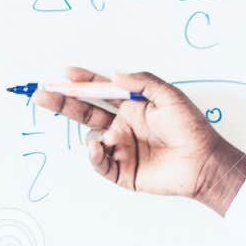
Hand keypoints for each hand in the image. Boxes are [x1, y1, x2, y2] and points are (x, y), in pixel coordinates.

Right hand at [32, 67, 245, 213]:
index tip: (66, 74)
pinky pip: (99, 162)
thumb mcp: (170, 96)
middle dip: (63, 102)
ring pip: (92, 137)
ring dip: (92, 133)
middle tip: (42, 93)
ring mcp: (121, 148)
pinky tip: (97, 147)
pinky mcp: (122, 171)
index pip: (101, 91)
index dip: (83, 82)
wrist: (203, 163)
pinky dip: (94, 155)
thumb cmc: (191, 129)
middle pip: (86, 112)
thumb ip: (142, 82)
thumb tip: (114, 74)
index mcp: (132, 107)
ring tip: (108, 137)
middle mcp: (123, 126)